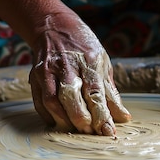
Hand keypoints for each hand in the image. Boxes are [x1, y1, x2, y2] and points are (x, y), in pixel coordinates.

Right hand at [28, 12, 130, 135]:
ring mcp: (49, 70)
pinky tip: (59, 122)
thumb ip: (111, 93)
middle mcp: (67, 65)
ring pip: (52, 102)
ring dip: (64, 120)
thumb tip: (123, 117)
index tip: (108, 132)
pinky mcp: (36, 76)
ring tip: (75, 130)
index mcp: (89, 61)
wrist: (55, 27)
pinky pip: (40, 101)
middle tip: (90, 132)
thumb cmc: (84, 47)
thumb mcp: (103, 63)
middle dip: (81, 120)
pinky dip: (49, 116)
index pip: (95, 93)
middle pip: (72, 98)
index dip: (101, 115)